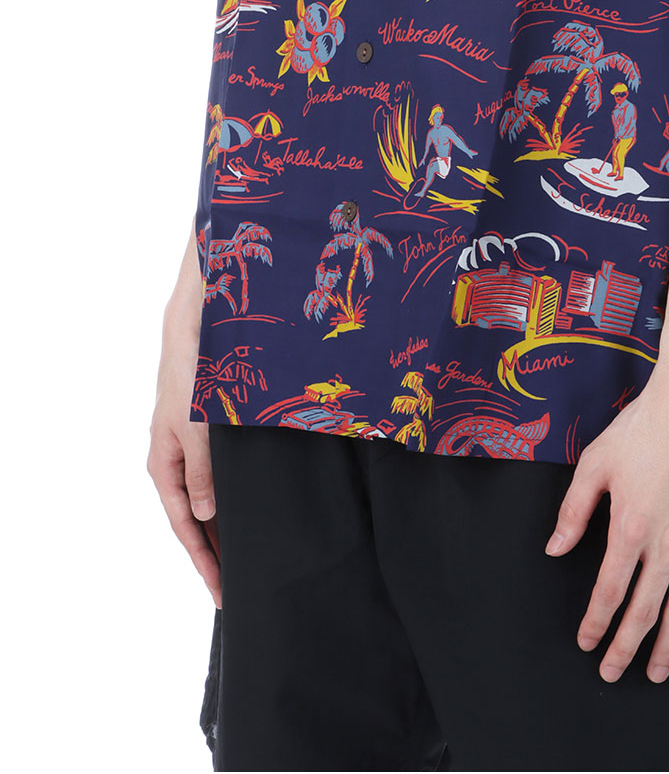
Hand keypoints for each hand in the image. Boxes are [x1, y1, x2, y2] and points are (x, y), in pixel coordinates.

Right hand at [147, 232, 221, 608]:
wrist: (198, 328)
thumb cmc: (194, 376)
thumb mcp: (198, 428)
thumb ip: (202, 472)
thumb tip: (202, 517)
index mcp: (164, 465)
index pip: (183, 527)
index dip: (205, 563)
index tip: (224, 594)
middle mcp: (175, 461)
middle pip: (194, 521)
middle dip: (215, 554)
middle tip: (241, 588)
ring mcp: (191, 448)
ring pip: (208, 502)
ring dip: (226, 528)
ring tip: (250, 559)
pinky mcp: (209, 434)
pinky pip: (218, 479)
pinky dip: (231, 500)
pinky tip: (251, 510)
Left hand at [544, 357, 668, 682]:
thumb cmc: (643, 427)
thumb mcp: (595, 463)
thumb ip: (574, 512)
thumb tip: (555, 548)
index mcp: (630, 528)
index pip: (608, 591)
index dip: (595, 623)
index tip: (586, 643)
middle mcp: (667, 544)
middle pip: (645, 612)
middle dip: (626, 647)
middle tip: (613, 673)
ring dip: (668, 646)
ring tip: (656, 673)